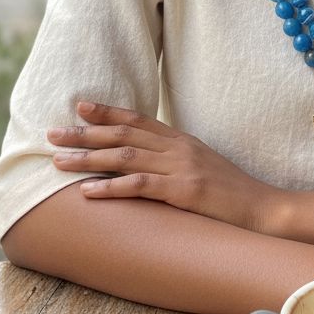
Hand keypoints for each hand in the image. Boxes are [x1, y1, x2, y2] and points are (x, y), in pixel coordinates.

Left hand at [47, 101, 274, 232]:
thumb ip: (173, 159)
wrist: (260, 208)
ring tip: (59, 162)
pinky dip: (110, 188)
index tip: (79, 106)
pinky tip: (88, 191)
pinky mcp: (183, 191)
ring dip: (88, 158)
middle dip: (85, 133)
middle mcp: (177, 147)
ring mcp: (180, 167)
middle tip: (53, 134)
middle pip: (124, 133)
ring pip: (125, 156)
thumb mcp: (200, 166)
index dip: (107, 111)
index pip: (137, 119)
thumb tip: (143, 160)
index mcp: (181, 139)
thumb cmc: (229, 192)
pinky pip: (139, 186)